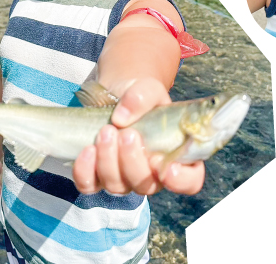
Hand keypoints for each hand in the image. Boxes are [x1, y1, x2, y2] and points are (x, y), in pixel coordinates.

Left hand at [72, 78, 204, 195]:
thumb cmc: (141, 96)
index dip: (179, 180)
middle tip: (126, 134)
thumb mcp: (148, 88)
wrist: (115, 96)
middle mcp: (152, 174)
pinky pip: (90, 186)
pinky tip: (87, 150)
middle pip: (147, 186)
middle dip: (133, 162)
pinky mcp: (98, 177)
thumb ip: (142, 97)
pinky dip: (85, 171)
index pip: (189, 181)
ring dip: (109, 161)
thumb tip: (121, 118)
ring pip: (118, 186)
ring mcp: (124, 178)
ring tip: (105, 132)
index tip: (160, 161)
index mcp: (176, 156)